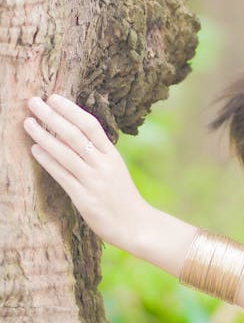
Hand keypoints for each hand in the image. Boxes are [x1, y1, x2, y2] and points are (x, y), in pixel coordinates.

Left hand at [23, 94, 150, 251]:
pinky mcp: (84, 199)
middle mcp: (103, 164)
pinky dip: (48, 161)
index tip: (53, 97)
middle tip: (34, 102)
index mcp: (112, 154)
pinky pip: (63, 176)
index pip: (90, 124)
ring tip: (28, 123)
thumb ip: (97, 153)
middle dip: (52, 116)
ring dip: (44, 136)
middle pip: (75, 135)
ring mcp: (94, 181)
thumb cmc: (122, 196)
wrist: (136, 225)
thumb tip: (73, 134)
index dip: (71, 110)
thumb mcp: (114, 168)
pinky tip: (35, 150)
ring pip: (66, 153)